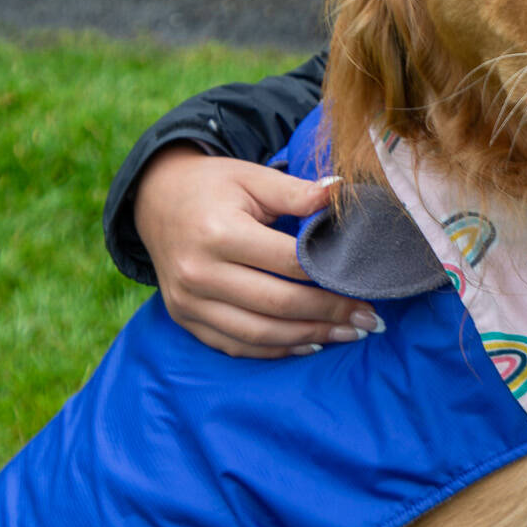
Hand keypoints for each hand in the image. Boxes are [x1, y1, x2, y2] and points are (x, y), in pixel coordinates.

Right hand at [132, 144, 379, 357]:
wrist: (157, 200)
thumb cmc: (214, 186)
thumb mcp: (253, 176)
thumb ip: (297, 191)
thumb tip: (341, 193)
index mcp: (219, 233)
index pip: (288, 262)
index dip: (331, 275)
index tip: (367, 285)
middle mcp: (198, 272)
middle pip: (276, 303)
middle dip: (328, 314)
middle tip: (370, 320)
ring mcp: (188, 300)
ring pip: (257, 333)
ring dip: (308, 337)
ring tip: (348, 334)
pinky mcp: (183, 317)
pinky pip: (234, 344)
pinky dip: (274, 350)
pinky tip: (309, 344)